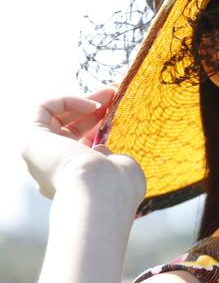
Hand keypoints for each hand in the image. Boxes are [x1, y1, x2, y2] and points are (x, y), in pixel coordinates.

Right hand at [20, 85, 145, 202]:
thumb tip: (100, 149)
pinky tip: (93, 105)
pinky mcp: (31, 140)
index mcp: (72, 180)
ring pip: (56, 116)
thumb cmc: (117, 185)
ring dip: (84, 100)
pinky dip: (68, 100)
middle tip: (116, 93)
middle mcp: (51, 169)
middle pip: (68, 127)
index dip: (99, 124)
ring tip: (111, 93)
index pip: (80, 145)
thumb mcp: (120, 169)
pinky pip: (43, 108)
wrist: (99, 192)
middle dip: (93, 107)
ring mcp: (39, 155)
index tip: (119, 109)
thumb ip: (110, 158)